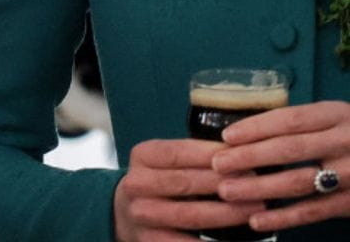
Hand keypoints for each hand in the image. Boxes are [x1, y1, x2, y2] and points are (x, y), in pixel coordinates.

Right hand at [114, 137, 265, 240]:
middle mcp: (135, 184)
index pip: (177, 152)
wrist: (129, 214)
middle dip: (224, 182)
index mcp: (142, 157)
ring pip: (189, 214)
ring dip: (226, 213)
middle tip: (256, 182)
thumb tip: (238, 152)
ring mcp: (140, 214)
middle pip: (184, 182)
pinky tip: (236, 240)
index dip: (210, 154)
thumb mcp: (165, 162)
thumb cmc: (161, 183)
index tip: (242, 155)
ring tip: (255, 208)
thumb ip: (192, 158)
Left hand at [212, 100, 349, 233]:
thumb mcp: (333, 118)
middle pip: (289, 150)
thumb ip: (301, 123)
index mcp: (335, 115)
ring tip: (227, 191)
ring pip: (298, 183)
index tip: (226, 136)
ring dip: (259, 188)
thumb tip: (245, 130)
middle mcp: (343, 143)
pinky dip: (283, 218)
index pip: (289, 119)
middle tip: (217, 164)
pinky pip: (314, 212)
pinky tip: (257, 220)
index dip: (256, 127)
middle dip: (249, 157)